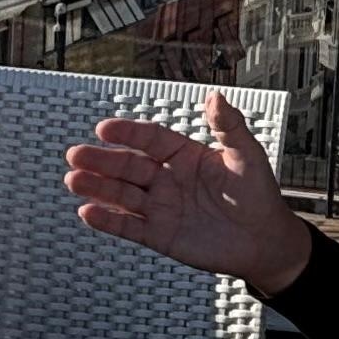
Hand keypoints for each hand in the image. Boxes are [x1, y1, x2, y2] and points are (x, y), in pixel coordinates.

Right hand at [62, 92, 317, 297]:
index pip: (151, 140)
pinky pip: (129, 226)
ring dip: (97, 188)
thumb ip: (230, 127)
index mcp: (184, 155)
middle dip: (101, 160)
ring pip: (122, 195)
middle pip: (128, 166)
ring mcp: (161, 207)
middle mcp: (167, 178)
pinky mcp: (160, 235)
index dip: (128, 134)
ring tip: (73, 180)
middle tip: (75, 154)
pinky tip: (87, 212)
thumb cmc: (259, 195)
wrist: (265, 242)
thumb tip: (215, 96)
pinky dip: (108, 221)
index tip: (104, 128)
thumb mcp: (247, 156)